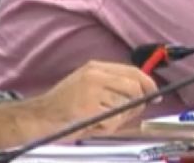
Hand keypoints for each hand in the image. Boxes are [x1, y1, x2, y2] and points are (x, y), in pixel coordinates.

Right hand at [29, 61, 157, 135]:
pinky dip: (108, 127)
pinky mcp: (90, 108)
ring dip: (117, 118)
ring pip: (124, 106)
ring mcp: (92, 90)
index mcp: (95, 67)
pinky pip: (113, 119)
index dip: (147, 82)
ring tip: (98, 120)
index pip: (131, 70)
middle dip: (137, 103)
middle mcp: (95, 74)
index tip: (155, 93)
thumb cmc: (63, 106)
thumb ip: (112, 87)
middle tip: (130, 113)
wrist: (38, 117)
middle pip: (133, 87)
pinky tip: (92, 125)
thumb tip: (142, 96)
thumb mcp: (87, 87)